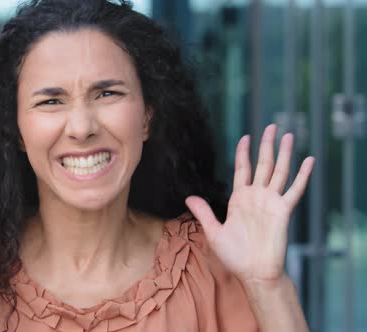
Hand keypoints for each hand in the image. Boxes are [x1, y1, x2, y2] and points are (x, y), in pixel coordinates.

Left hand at [185, 124, 313, 284]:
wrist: (253, 272)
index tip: (245, 137)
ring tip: (288, 135)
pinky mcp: (283, 210)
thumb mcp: (213, 231)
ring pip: (279, 171)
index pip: (242, 169)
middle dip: (266, 145)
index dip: (243, 152)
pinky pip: (295, 189)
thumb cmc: (234, 255)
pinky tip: (309, 160)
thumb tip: (188, 198)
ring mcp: (271, 202)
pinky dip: (303, 175)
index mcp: (239, 199)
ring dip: (284, 153)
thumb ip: (203, 212)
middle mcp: (256, 196)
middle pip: (262, 164)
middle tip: (271, 126)